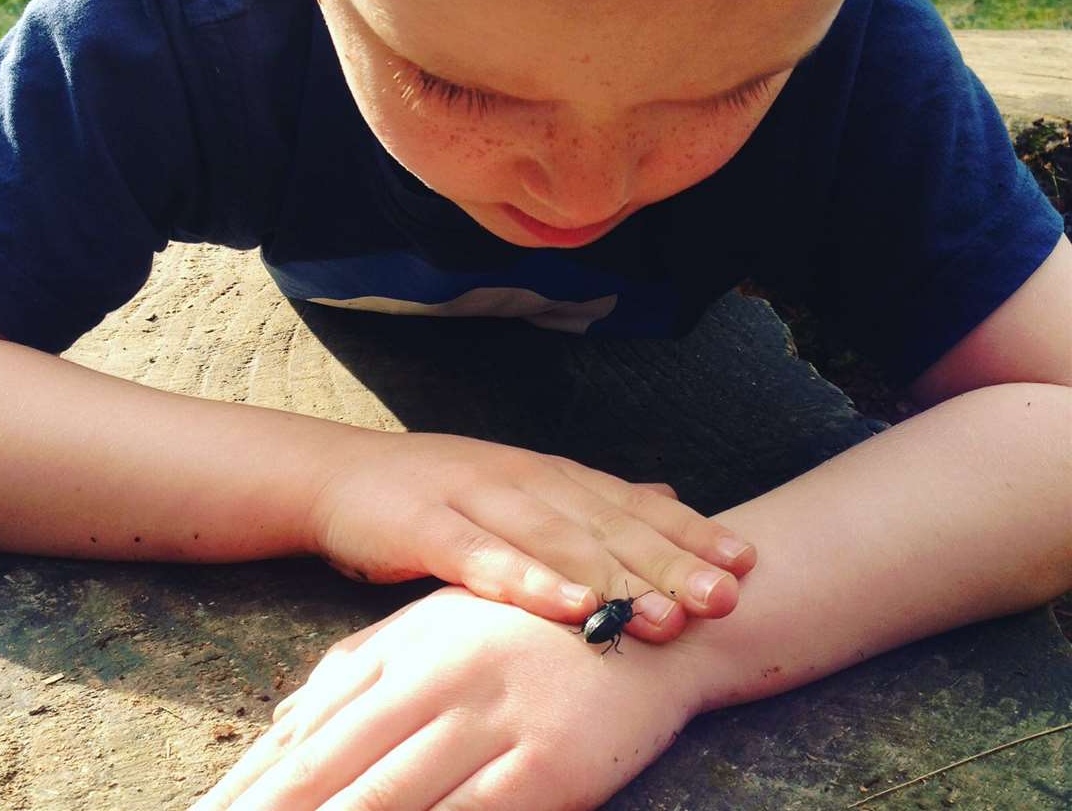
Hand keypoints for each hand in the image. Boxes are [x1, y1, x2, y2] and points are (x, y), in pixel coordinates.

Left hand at [192, 588, 700, 809]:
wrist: (653, 621)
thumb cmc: (530, 627)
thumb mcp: (439, 627)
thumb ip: (362, 665)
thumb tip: (282, 718)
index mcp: (411, 643)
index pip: (311, 724)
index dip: (249, 781)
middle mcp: (444, 677)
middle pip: (332, 764)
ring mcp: (496, 720)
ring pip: (388, 799)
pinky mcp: (548, 766)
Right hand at [310, 431, 755, 641]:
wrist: (342, 475)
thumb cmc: (441, 493)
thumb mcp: (525, 487)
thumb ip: (594, 497)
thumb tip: (670, 494)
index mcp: (551, 475)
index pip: (631, 503)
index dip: (689, 531)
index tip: (745, 561)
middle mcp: (524, 480)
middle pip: (606, 523)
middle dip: (670, 560)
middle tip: (727, 596)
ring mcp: (476, 498)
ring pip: (556, 541)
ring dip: (614, 577)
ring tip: (666, 614)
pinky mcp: (428, 526)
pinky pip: (484, 558)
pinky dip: (528, 582)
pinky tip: (569, 608)